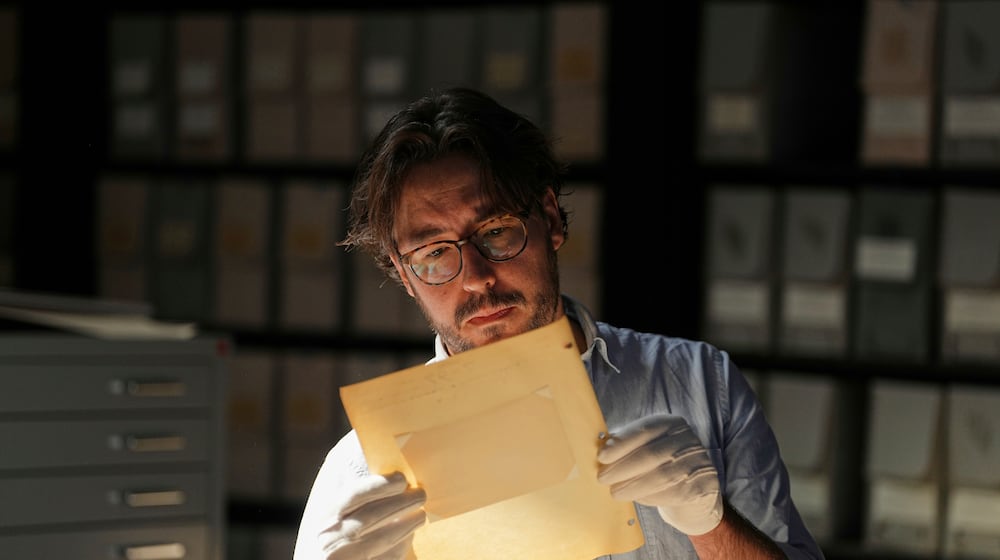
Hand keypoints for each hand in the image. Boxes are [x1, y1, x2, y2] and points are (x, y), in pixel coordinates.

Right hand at [316, 471, 426, 559]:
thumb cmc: (334, 533)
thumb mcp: (334, 512)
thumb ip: (352, 488)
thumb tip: (373, 450)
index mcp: (324, 518)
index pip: (352, 497)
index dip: (378, 486)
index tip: (401, 479)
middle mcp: (330, 540)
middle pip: (371, 517)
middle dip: (400, 504)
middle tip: (421, 494)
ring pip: (382, 540)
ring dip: (407, 524)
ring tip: (421, 514)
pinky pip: (387, 559)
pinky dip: (401, 546)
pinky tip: (408, 536)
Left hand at [596, 414, 722, 535]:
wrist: (695, 490)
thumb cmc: (661, 465)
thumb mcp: (645, 447)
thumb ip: (625, 444)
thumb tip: (599, 446)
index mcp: (670, 424)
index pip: (644, 430)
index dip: (621, 443)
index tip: (601, 456)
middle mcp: (687, 439)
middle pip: (651, 454)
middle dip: (622, 468)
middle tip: (602, 478)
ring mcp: (699, 462)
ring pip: (661, 476)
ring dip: (633, 486)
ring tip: (615, 492)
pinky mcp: (704, 485)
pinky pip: (673, 493)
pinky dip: (651, 497)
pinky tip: (637, 498)